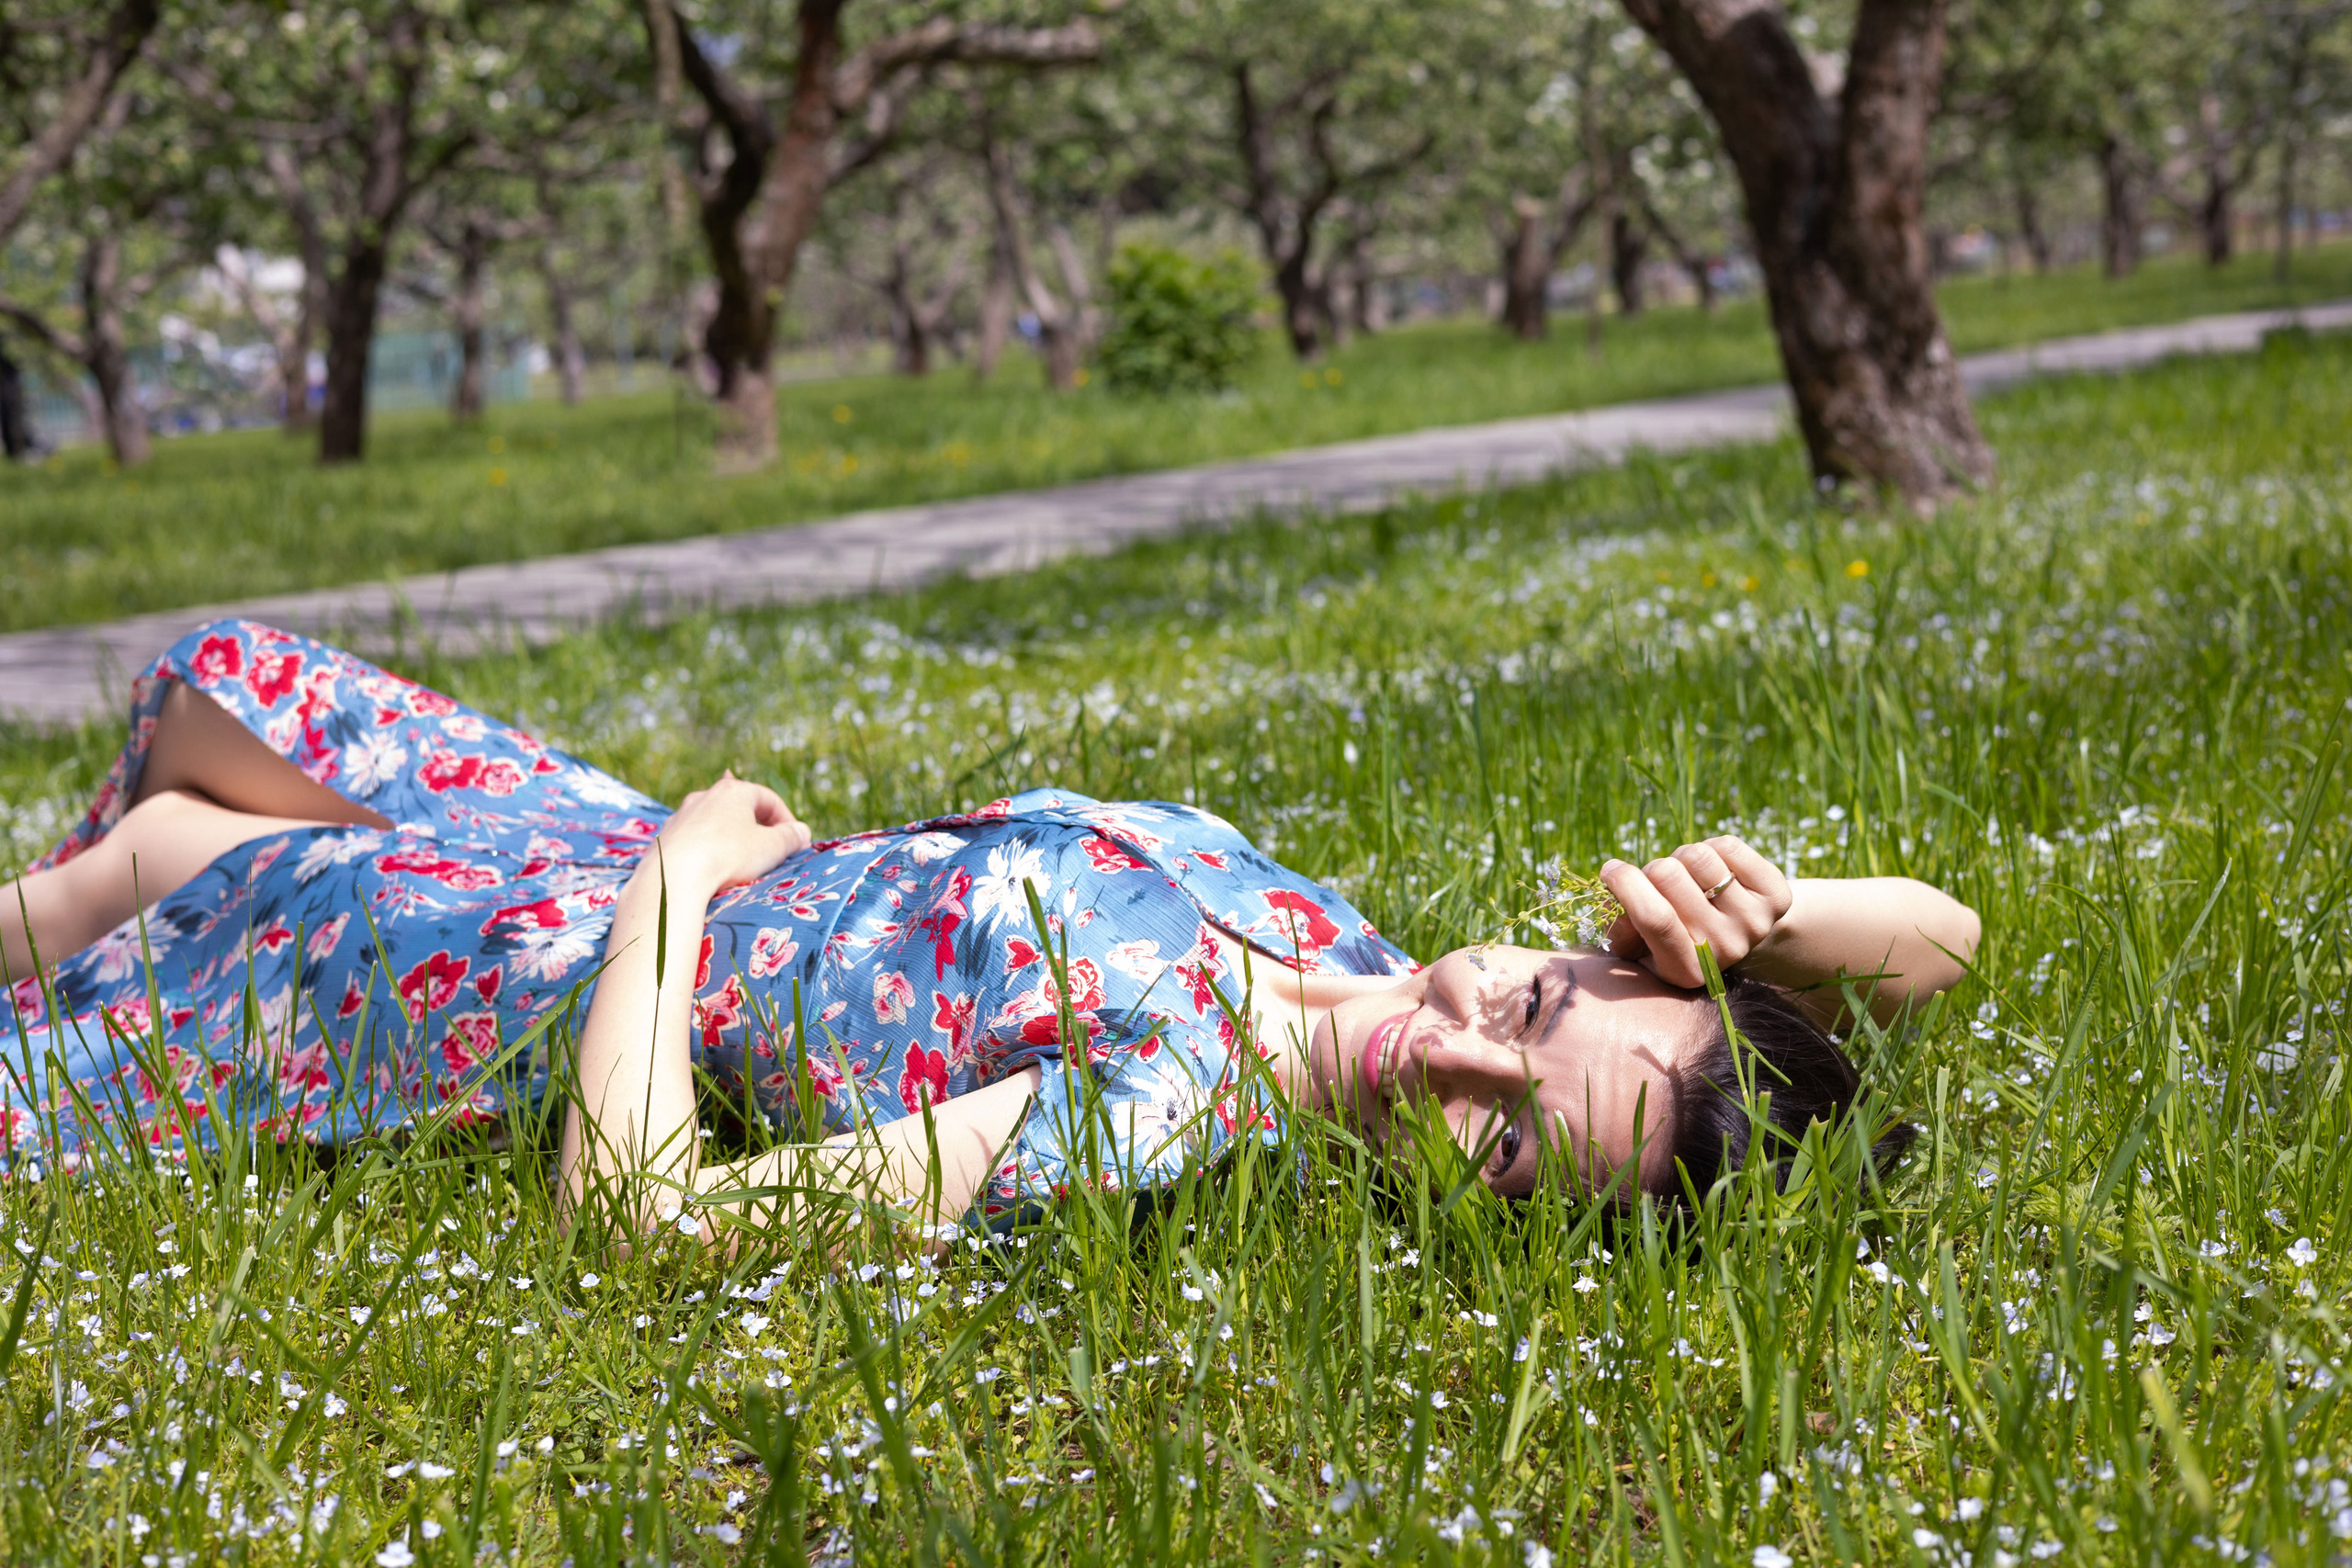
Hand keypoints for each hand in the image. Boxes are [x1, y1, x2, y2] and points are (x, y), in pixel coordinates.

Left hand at [649, 772, 811, 892]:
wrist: (673, 879)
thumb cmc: (728, 857)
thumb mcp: (771, 848)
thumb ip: (790, 838)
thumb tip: (801, 832)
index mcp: (733, 791)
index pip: (769, 799)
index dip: (787, 821)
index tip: (796, 842)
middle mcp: (704, 796)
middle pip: (740, 809)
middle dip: (759, 829)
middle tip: (772, 852)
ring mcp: (681, 816)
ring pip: (715, 824)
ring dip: (732, 839)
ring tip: (742, 864)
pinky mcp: (665, 837)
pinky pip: (695, 841)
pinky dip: (708, 851)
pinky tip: (712, 870)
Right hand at [1600, 835, 1793, 989]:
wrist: (1738, 931)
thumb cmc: (1677, 933)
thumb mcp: (1641, 943)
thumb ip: (1621, 929)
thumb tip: (1615, 899)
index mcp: (1685, 970)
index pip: (1654, 918)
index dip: (1626, 885)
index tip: (1610, 870)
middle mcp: (1723, 951)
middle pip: (1667, 876)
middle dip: (1653, 869)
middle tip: (1660, 881)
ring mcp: (1754, 924)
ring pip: (1697, 856)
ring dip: (1684, 857)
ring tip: (1690, 877)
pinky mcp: (1776, 897)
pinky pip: (1728, 846)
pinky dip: (1713, 847)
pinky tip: (1716, 869)